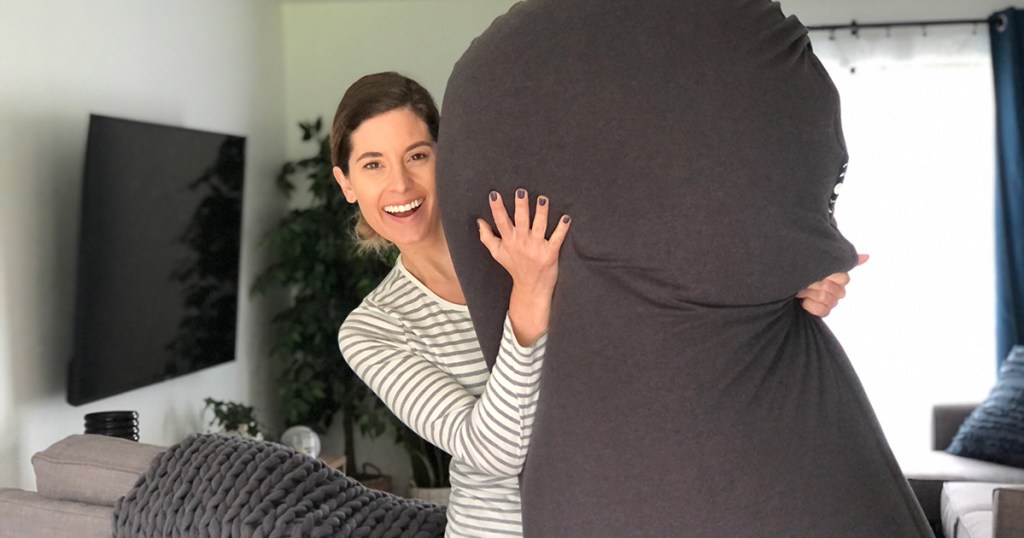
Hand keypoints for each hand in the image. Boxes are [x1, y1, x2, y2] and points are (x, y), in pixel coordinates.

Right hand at [478, 189, 570, 345]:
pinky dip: (562, 229)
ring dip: (541, 213)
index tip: (494, 194)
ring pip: (539, 227)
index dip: (497, 208)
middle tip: (521, 191)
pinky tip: (566, 218)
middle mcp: (522, 243)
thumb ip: (486, 237)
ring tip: (542, 199)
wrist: (531, 287)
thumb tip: (479, 221)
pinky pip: (557, 239)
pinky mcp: (550, 254)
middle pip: (520, 221)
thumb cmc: (514, 266)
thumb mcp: (497, 253)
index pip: (501, 221)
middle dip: (520, 206)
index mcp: (509, 241)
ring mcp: (536, 248)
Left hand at [796, 254, 868, 317]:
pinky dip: (810, 306)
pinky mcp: (823, 311)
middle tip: (802, 281)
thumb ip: (842, 260)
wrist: (784, 285)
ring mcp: (831, 301)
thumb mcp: (816, 261)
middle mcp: (838, 288)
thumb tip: (868, 256)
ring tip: (799, 290)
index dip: (828, 277)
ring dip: (809, 294)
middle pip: (833, 289)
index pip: (843, 279)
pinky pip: (824, 311)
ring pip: (828, 300)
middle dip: (813, 285)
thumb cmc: (799, 271)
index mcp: (839, 276)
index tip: (813, 272)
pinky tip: (803, 302)